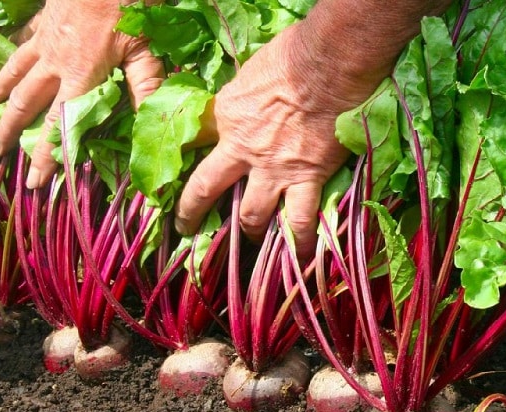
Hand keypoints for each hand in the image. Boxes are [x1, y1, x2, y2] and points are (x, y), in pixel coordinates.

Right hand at [0, 0, 164, 188]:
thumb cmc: (130, 5)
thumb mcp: (145, 49)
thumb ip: (146, 87)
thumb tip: (150, 127)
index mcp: (79, 75)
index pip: (58, 126)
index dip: (46, 156)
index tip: (34, 182)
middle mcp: (55, 62)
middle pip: (26, 104)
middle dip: (11, 133)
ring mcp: (45, 39)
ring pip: (15, 73)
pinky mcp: (45, 19)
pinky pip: (22, 43)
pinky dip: (10, 57)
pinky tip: (4, 62)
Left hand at [174, 23, 382, 259]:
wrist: (328, 64)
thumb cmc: (292, 57)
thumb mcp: (248, 75)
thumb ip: (239, 100)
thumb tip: (239, 108)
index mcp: (225, 118)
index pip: (195, 144)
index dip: (184, 160)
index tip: (177, 176)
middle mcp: (241, 150)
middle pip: (205, 189)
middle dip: (192, 214)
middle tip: (187, 229)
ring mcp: (273, 169)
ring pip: (251, 215)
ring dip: (249, 231)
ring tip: (251, 241)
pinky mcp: (306, 179)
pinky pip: (301, 221)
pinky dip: (300, 242)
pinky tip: (300, 260)